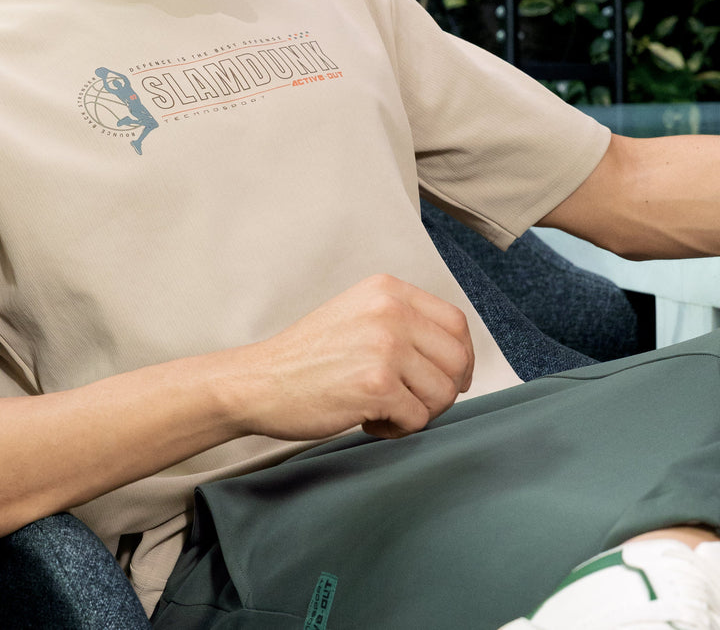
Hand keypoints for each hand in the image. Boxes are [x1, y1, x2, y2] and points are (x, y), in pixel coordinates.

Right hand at [224, 274, 474, 441]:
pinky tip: (369, 420)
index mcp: (388, 289)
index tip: (451, 378)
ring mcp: (385, 346)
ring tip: (383, 410)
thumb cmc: (306, 357)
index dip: (460, 358)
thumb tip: (456, 356)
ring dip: (418, 412)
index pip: (456, 323)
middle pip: (457, 360)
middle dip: (443, 390)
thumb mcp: (358, 315)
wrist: (259, 382)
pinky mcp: (377, 384)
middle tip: (413, 402)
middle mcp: (390, 310)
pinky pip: (418, 419)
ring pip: (442, 393)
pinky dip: (397, 429)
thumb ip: (403, 322)